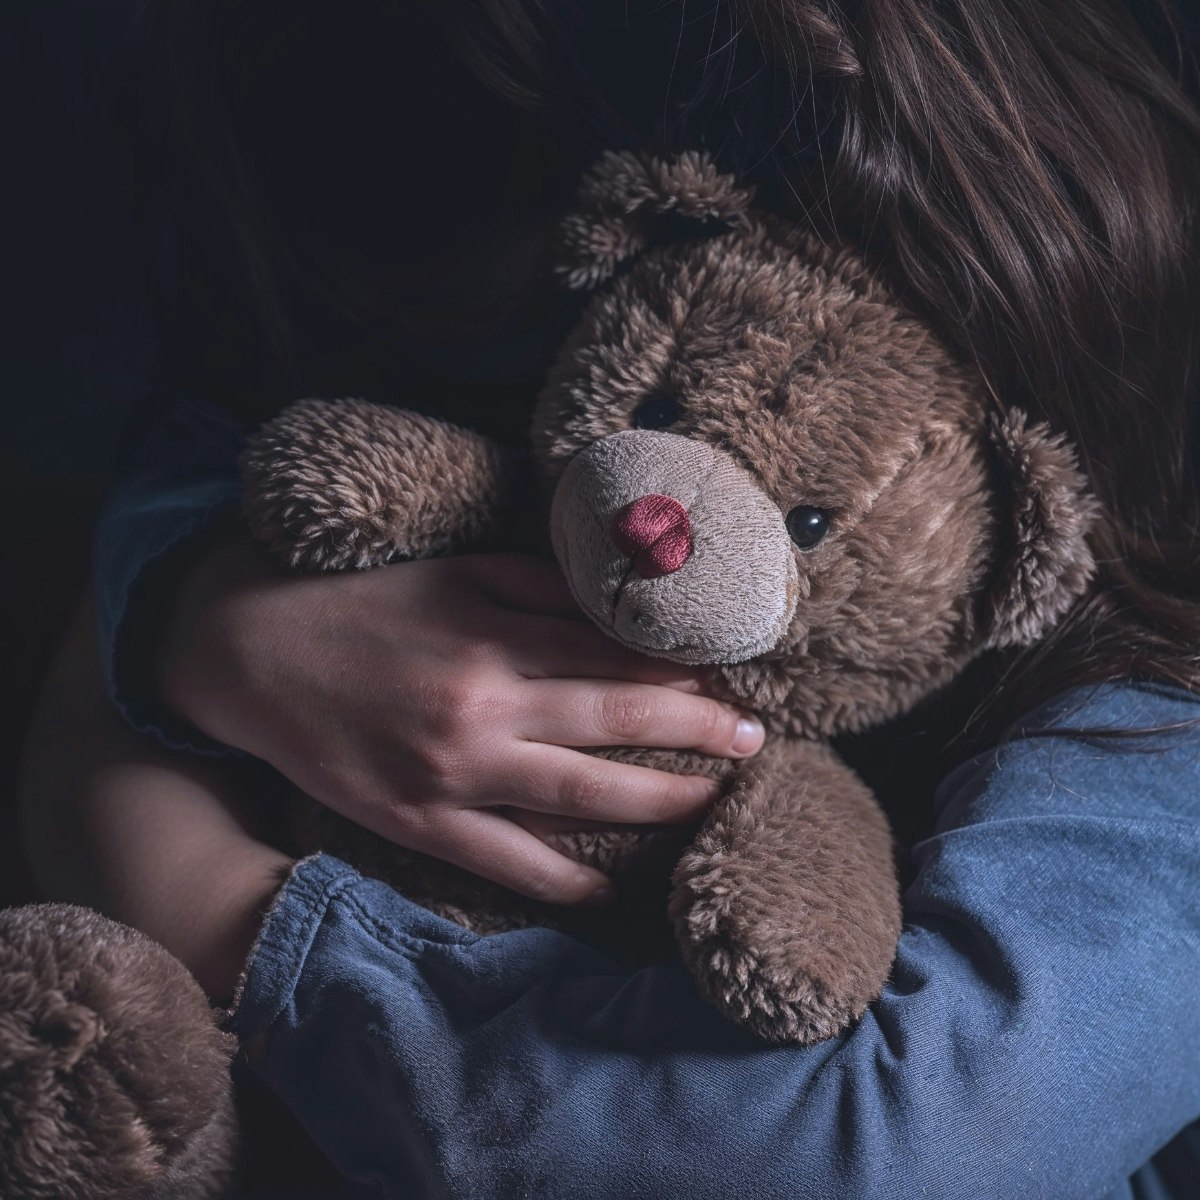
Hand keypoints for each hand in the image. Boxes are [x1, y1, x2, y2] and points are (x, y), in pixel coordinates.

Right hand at [158, 543, 763, 904]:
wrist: (254, 656)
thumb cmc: (364, 606)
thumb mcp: (453, 571)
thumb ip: (538, 585)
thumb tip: (619, 606)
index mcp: (495, 635)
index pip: (614, 656)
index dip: (681, 670)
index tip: (725, 678)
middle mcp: (486, 706)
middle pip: (620, 721)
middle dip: (700, 731)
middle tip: (754, 740)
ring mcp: (455, 773)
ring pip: (584, 797)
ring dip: (662, 803)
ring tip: (715, 801)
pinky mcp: (420, 825)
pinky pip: (513, 864)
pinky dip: (571, 884)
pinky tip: (617, 892)